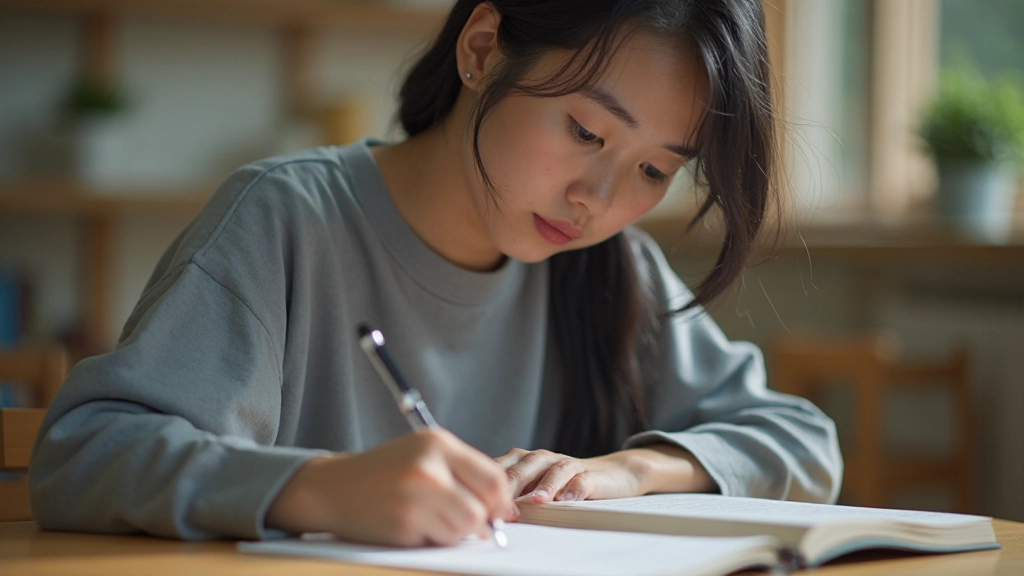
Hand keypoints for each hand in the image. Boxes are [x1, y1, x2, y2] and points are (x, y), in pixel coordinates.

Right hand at [266, 428, 512, 546]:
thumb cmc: (385, 471)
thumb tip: (505, 509)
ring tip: (430, 518)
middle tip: (460, 517)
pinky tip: (410, 523)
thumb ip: (465, 473)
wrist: (333, 487)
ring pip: (462, 530)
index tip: (496, 510)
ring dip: (453, 532)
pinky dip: (430, 538)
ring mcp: (414, 499)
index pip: (494, 479)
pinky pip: (437, 542)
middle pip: (481, 510)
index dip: (500, 501)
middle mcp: (428, 468)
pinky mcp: (402, 525)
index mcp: (437, 444)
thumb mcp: (425, 454)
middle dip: (477, 521)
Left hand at [496, 448, 647, 511]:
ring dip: (544, 485)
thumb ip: (511, 496)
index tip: (481, 504)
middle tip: (501, 504)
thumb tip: (483, 515)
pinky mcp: (589, 475)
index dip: (490, 485)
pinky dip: (574, 488)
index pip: (502, 467)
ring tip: (536, 500)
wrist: (609, 474)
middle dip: (511, 484)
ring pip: (553, 470)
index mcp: (524, 460)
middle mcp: (543, 459)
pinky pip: (581, 480)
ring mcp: (567, 465)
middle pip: (523, 466)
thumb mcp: (532, 487)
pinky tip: (568, 499)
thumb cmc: (561, 484)